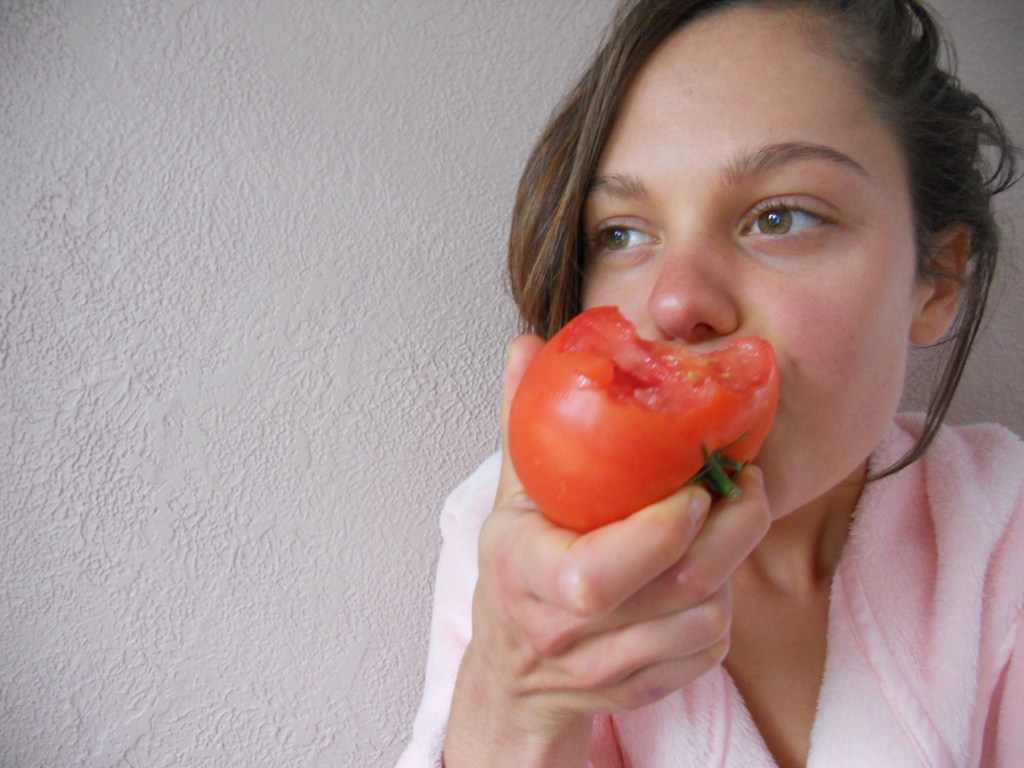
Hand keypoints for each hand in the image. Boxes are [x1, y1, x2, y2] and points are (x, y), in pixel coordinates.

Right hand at [443, 335, 771, 767]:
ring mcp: (606, 669)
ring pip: (706, 619)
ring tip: (726, 521)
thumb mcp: (511, 495)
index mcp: (526, 574)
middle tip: (747, 483)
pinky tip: (708, 572)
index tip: (694, 488)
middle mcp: (566, 630)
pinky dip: (723, 604)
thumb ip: (522, 419)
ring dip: (733, 564)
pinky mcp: (644, 689)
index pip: (596, 575)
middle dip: (734, 531)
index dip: (659, 534)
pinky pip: (711, 648)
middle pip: (678, 590)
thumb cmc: (517, 570)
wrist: (514, 673)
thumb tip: (529, 344)